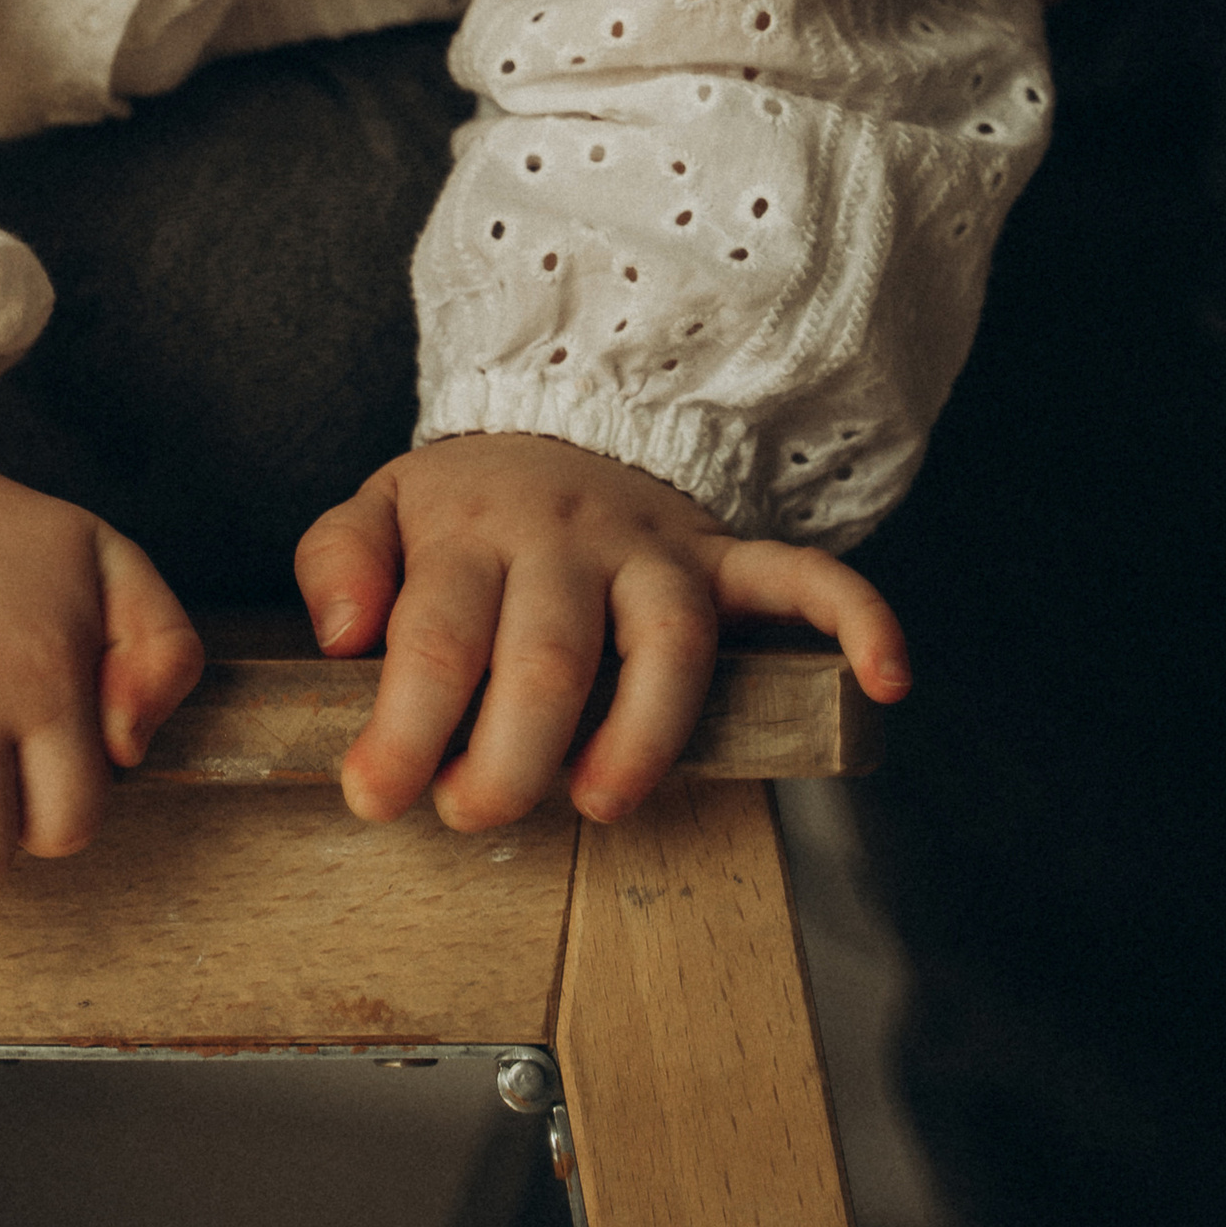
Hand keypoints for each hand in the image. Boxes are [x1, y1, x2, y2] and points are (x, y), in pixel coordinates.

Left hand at [296, 434, 910, 831]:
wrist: (563, 412)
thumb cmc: (467, 506)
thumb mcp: (379, 508)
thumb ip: (339, 563)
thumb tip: (339, 636)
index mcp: (472, 529)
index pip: (435, 637)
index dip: (402, 730)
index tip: (374, 797)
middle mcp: (568, 535)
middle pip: (548, 654)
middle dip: (508, 756)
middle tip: (472, 814)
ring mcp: (656, 547)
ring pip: (668, 640)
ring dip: (640, 733)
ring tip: (599, 802)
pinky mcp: (725, 560)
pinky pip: (803, 578)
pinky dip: (855, 621)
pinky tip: (886, 680)